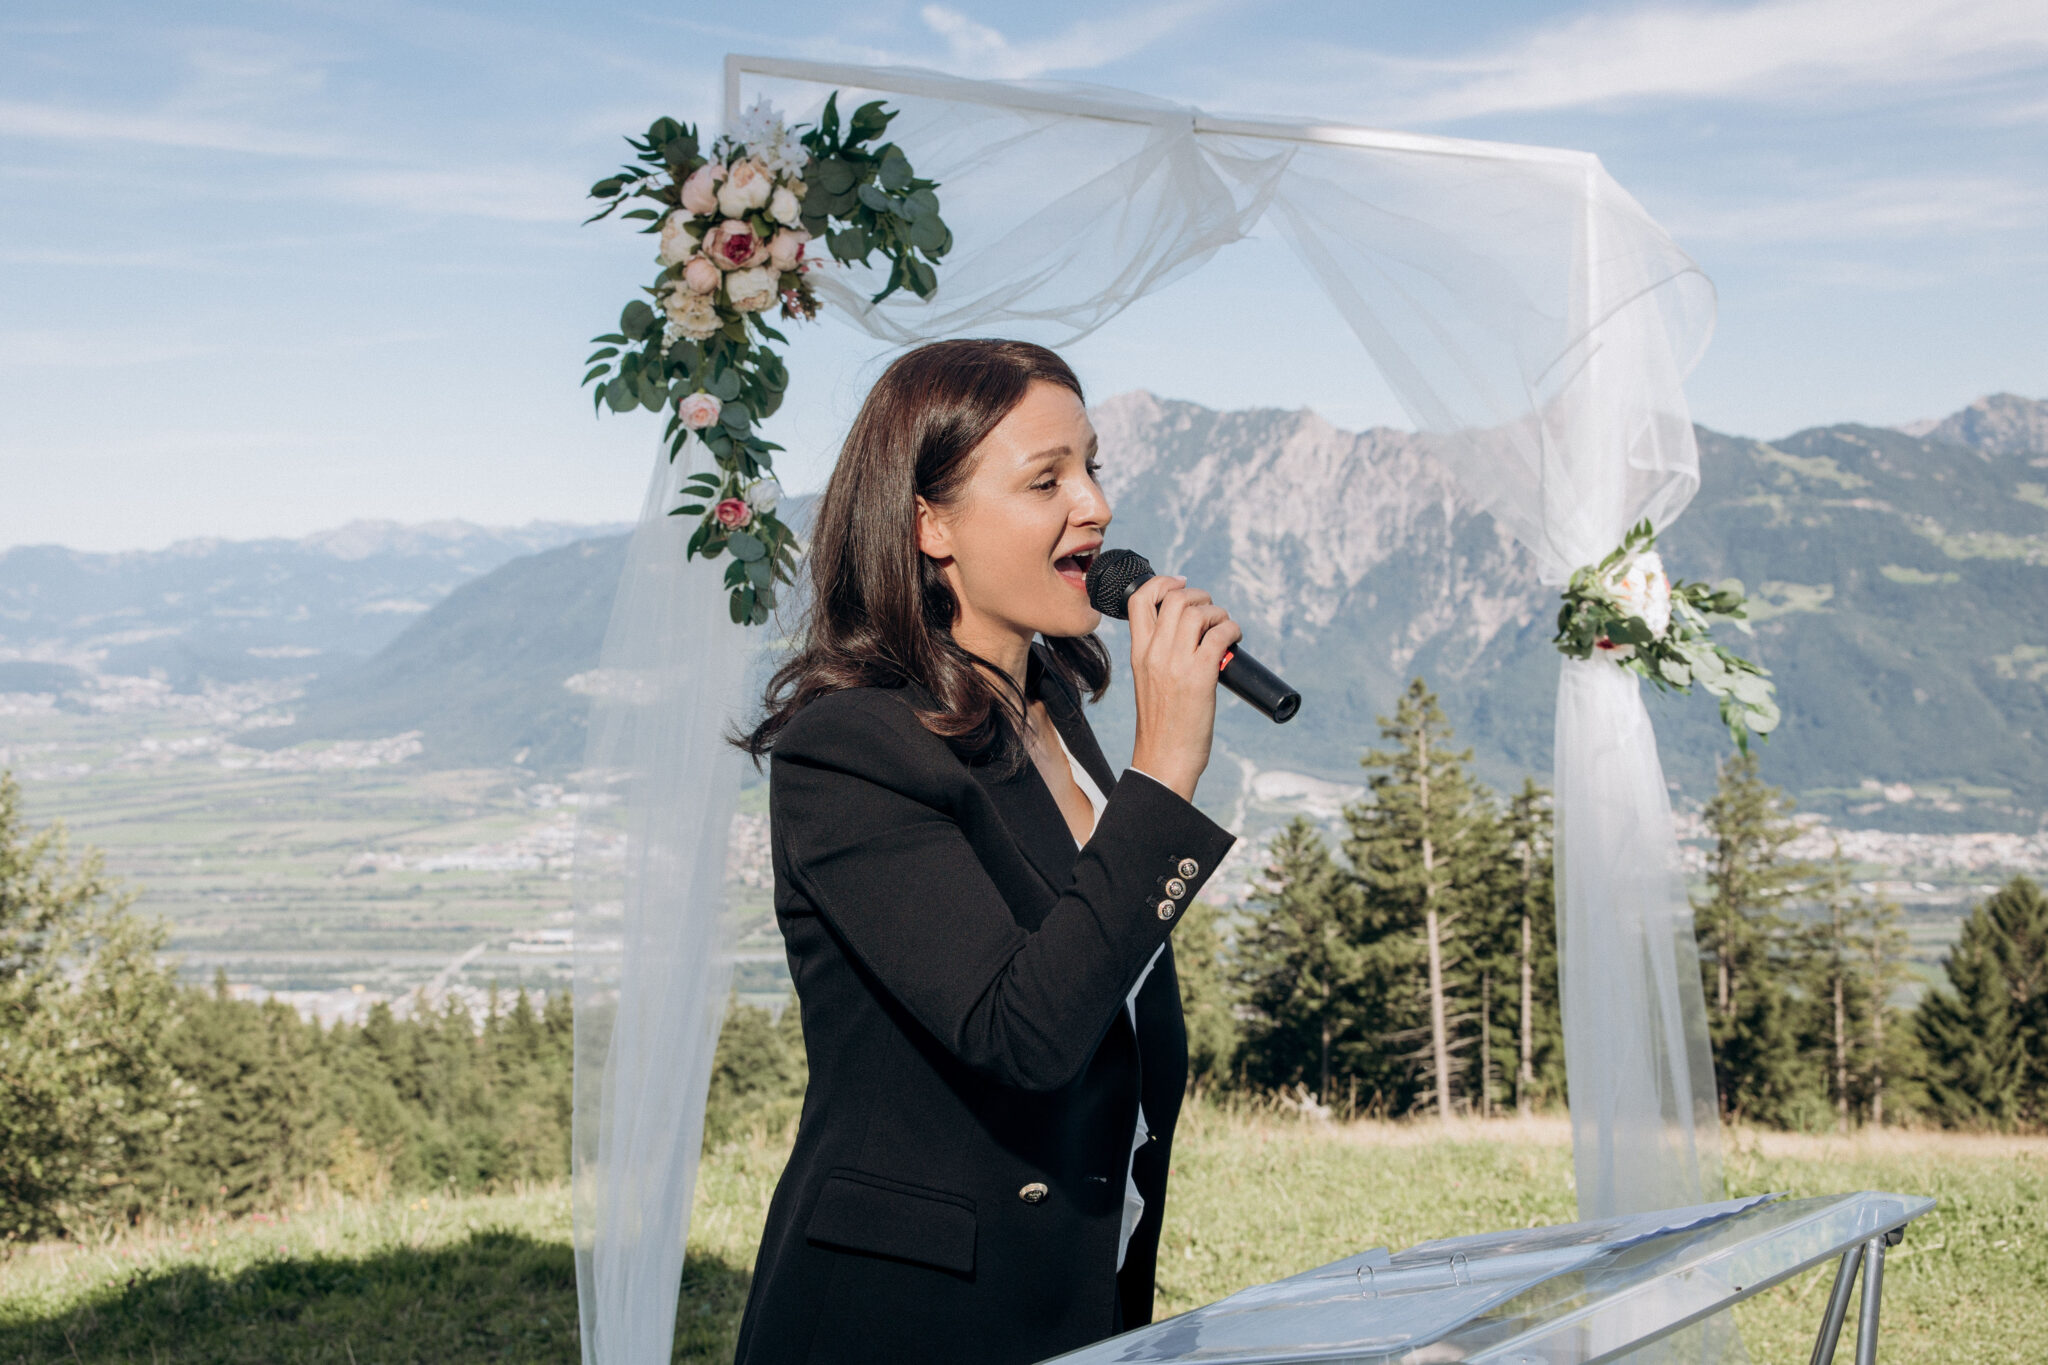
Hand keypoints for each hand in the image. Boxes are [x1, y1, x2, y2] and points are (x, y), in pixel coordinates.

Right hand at [1126, 574, 1241, 802]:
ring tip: (1225, 629)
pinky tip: (1234, 640)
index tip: (1180, 584)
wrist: (1163, 761)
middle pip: (1176, 599)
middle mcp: (1154, 654)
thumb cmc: (1162, 728)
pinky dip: (1232, 630)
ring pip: (1199, 612)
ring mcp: (1176, 664)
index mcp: (1138, 654)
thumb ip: (1160, 657)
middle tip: (1212, 612)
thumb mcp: (1149, 683)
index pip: (1139, 600)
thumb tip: (1190, 635)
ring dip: (1220, 614)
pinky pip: (1220, 635)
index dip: (1161, 582)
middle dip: (1201, 597)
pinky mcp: (1200, 677)